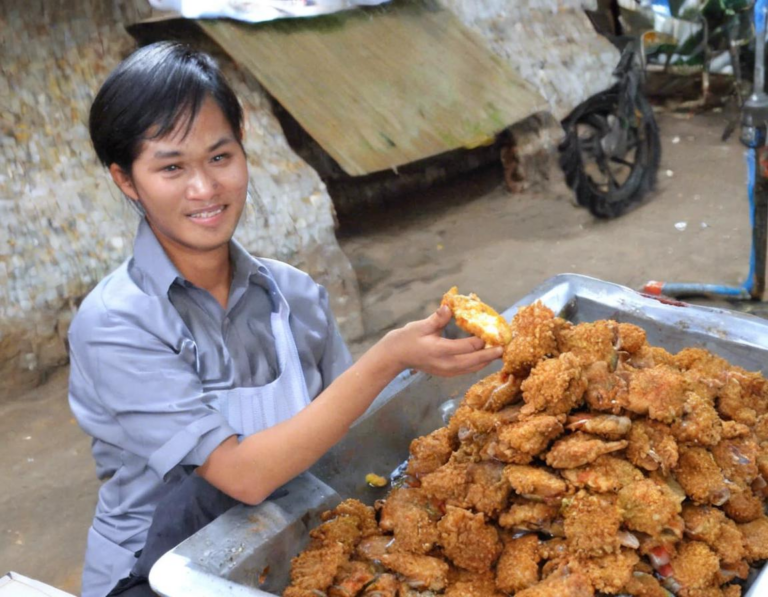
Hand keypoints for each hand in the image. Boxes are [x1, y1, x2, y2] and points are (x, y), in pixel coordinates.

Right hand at [380, 305, 503, 376]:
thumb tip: (449, 306)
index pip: (467, 347)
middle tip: (503, 347)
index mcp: (440, 351)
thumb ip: (437, 318)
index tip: (493, 333)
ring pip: (472, 368)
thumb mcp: (420, 326)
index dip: (482, 340)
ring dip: (485, 360)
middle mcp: (446, 364)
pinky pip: (466, 370)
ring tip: (498, 352)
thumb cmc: (407, 339)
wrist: (396, 357)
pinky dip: (477, 364)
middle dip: (490, 354)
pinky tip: (484, 357)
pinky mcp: (446, 373)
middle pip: (474, 361)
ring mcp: (446, 371)